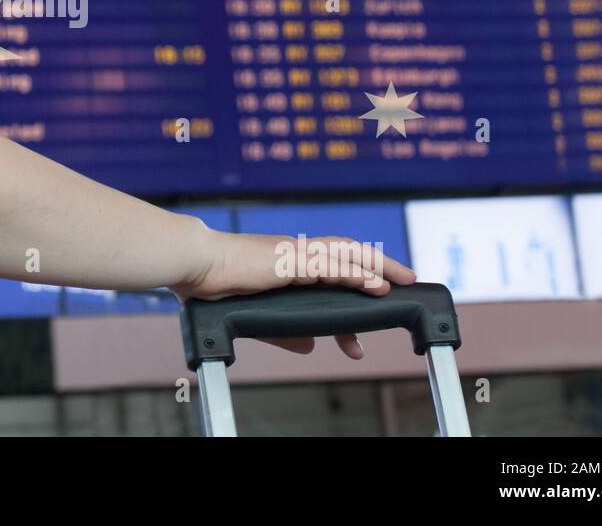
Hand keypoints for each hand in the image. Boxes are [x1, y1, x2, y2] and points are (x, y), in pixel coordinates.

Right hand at [170, 231, 417, 360]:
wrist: (194, 264)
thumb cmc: (212, 286)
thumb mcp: (256, 314)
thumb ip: (285, 331)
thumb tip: (312, 347)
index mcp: (287, 265)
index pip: (330, 275)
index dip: (354, 294)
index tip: (367, 319)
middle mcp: (296, 255)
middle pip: (348, 256)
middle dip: (380, 267)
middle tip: (407, 282)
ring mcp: (294, 255)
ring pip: (346, 255)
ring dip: (377, 266)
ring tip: (402, 280)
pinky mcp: (290, 260)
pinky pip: (330, 266)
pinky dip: (355, 273)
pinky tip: (374, 282)